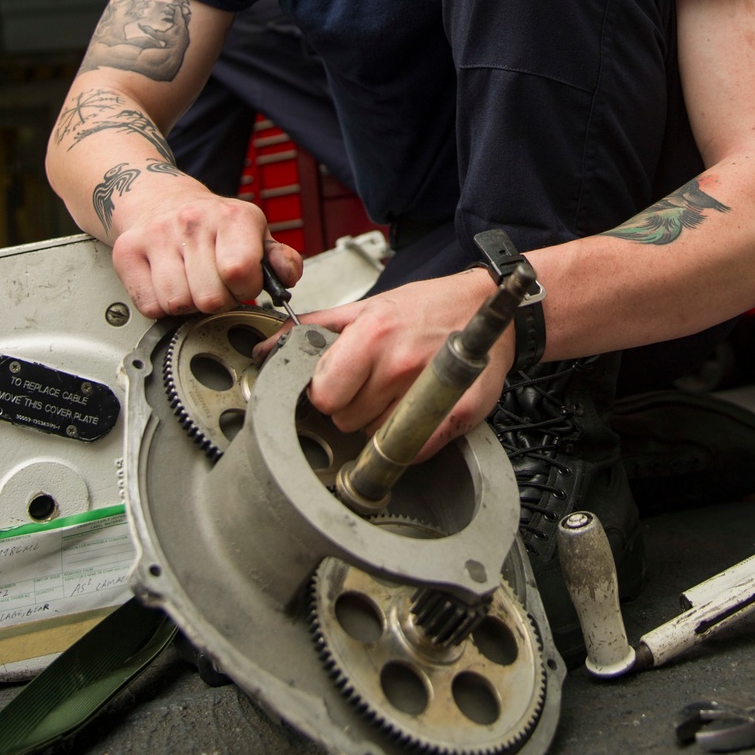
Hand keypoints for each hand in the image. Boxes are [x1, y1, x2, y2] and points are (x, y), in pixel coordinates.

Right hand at [111, 187, 301, 317]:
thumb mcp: (254, 232)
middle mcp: (192, 221)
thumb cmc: (212, 222)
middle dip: (217, 300)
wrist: (160, 198)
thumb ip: (280, 258)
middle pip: (209, 297)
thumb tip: (287, 274)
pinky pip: (149, 306)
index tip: (241, 283)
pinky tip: (168, 284)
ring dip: (188, 304)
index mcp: (233, 217)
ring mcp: (157, 235)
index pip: (240, 272)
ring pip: (177, 304)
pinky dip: (161, 306)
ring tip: (191, 283)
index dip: (245, 289)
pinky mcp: (127, 251)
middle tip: (215, 285)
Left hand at [258, 269, 510, 457]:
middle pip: (346, 420)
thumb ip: (314, 330)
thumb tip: (268, 348)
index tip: (338, 384)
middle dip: (351, 407)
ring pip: (375, 436)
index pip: (324, 394)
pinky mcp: (456, 414)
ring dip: (380, 421)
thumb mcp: (367, 307)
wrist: (486, 307)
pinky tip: (417, 407)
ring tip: (398, 390)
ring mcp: (429, 391)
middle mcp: (399, 363)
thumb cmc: (427, 307)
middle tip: (372, 384)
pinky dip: (410, 435)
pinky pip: (413, 448)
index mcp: (372, 334)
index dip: (326, 392)